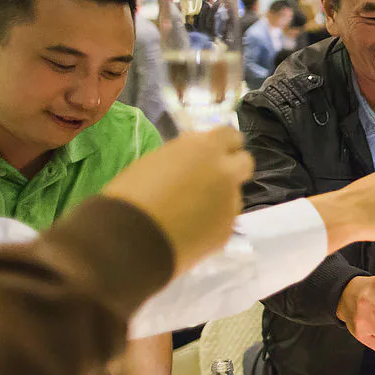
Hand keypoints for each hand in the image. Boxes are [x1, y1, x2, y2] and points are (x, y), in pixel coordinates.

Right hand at [102, 129, 252, 273]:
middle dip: (232, 168)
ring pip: (234, 196)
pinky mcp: (227, 231)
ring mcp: (230, 203)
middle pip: (244, 163)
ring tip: (190, 212)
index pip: (231, 135)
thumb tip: (195, 159)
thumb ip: (185, 156)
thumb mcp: (158, 161)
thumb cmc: (132, 195)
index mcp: (205, 149)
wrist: (130, 239)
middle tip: (211, 179)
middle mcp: (225, 173)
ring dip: (220, 199)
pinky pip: (223, 221)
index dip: (224, 144)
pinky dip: (211, 224)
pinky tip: (188, 231)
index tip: (215, 151)